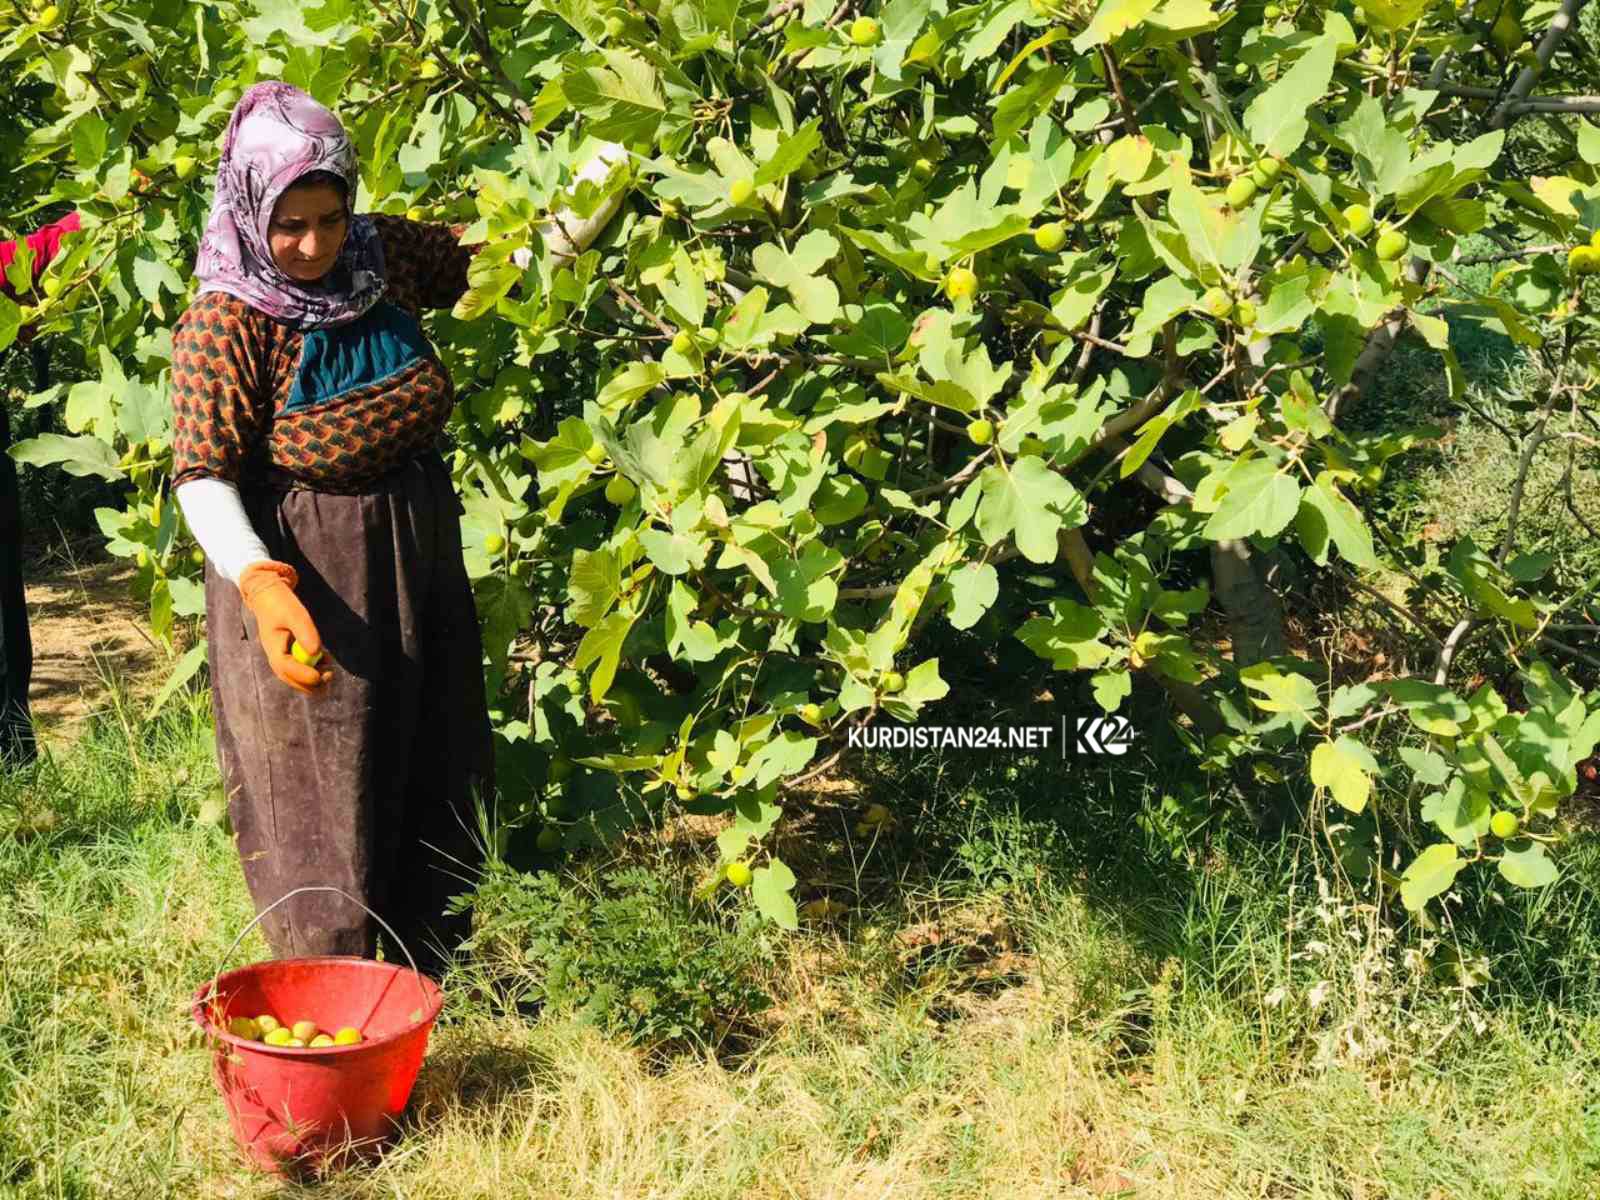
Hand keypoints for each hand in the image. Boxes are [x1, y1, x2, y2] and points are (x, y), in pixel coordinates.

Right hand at [238, 561, 332, 695]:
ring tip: (328, 663)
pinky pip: (303, 668)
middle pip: (292, 679)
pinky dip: (316, 666)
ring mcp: (283, 657)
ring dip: (316, 674)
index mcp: (273, 648)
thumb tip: (316, 652)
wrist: (271, 596)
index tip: (319, 677)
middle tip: (330, 674)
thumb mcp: (294, 613)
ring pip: (299, 677)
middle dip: (311, 682)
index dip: (302, 675)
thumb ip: (305, 631)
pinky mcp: (291, 655)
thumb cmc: (282, 603)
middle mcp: (276, 657)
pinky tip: (324, 658)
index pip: (285, 668)